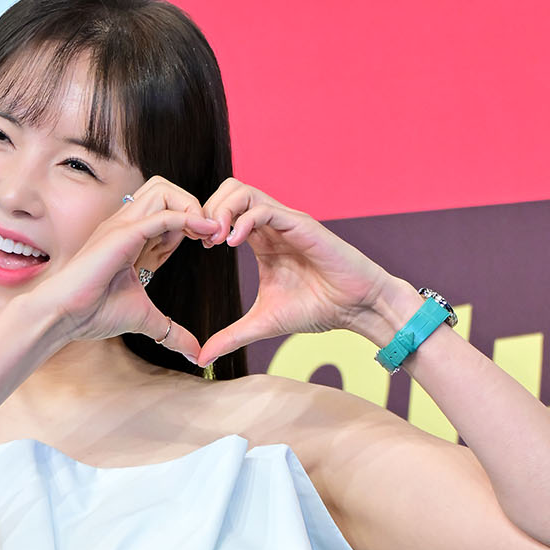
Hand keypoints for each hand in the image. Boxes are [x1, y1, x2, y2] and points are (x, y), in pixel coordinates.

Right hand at [22, 176, 217, 361]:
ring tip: (208, 233)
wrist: (63, 315)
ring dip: (192, 208)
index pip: (169, 211)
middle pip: (166, 189)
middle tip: (213, 235)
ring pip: (164, 191)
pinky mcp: (121, 235)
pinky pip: (161, 215)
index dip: (193, 223)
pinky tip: (204, 234)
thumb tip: (195, 354)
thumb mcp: (145, 320)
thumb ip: (172, 332)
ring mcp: (122, 225)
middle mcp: (127, 225)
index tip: (212, 244)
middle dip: (195, 205)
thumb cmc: (93, 313)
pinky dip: (187, 219)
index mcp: (132, 238)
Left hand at [195, 179, 394, 366]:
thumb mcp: (262, 324)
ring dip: (222, 211)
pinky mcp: (301, 225)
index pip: (223, 211)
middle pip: (229, 190)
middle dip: (207, 210)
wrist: (354, 308)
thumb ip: (230, 337)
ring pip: (243, 191)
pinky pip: (265, 209)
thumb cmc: (316, 309)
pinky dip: (244, 221)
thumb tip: (202, 359)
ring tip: (215, 242)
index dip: (203, 223)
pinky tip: (233, 244)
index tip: (195, 246)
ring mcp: (285, 222)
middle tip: (201, 241)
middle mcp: (271, 225)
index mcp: (260, 240)